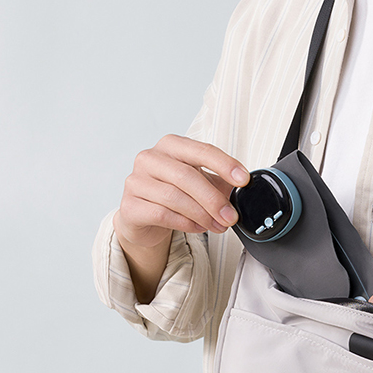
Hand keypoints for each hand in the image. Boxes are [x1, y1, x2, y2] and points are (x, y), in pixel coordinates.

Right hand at [115, 135, 249, 249]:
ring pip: (174, 197)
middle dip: (213, 199)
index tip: (243, 179)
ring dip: (201, 214)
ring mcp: (135, 181)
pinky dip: (184, 223)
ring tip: (216, 225)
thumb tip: (243, 187)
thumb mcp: (200, 182)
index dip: (225, 164)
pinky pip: (161, 214)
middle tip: (230, 216)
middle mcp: (150, 158)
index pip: (201, 150)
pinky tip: (198, 227)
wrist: (145, 217)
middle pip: (186, 176)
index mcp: (170, 145)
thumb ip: (219, 180)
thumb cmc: (174, 193)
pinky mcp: (129, 206)